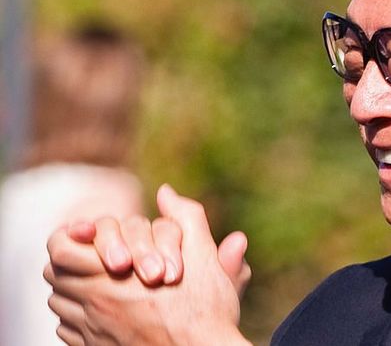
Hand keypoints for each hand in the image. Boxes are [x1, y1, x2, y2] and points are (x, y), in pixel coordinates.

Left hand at [45, 185, 252, 344]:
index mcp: (113, 274)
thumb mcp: (202, 254)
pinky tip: (103, 314)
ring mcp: (92, 330)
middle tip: (95, 259)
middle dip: (71, 261)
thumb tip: (166, 192)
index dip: (70, 237)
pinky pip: (66, 330)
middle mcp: (94, 303)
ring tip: (99, 284)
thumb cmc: (204, 309)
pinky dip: (77, 318)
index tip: (89, 235)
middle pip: (53, 274)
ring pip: (58, 302)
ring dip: (72, 289)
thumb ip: (185, 216)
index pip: (61, 248)